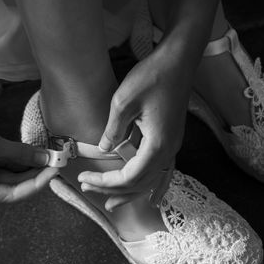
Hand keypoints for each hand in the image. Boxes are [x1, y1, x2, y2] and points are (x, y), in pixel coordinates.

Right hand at [0, 103, 58, 203]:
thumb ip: (21, 154)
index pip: (12, 195)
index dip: (36, 184)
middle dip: (35, 173)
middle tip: (56, 161)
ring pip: (12, 172)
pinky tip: (36, 151)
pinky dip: (20, 155)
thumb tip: (46, 158)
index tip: (54, 171)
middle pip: (13, 185)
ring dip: (30, 164)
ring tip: (50, 156)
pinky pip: (7, 160)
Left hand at [78, 46, 193, 209]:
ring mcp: (173, 146)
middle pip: (140, 183)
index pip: (129, 177)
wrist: (177, 61)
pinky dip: (150, 184)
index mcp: (158, 145)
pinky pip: (161, 171)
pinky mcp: (171, 139)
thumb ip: (113, 130)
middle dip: (112, 190)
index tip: (85, 177)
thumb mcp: (122, 102)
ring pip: (151, 180)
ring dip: (129, 192)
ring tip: (109, 202)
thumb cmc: (151, 77)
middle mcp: (169, 150)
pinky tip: (147, 195)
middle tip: (87, 188)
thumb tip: (104, 150)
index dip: (106, 182)